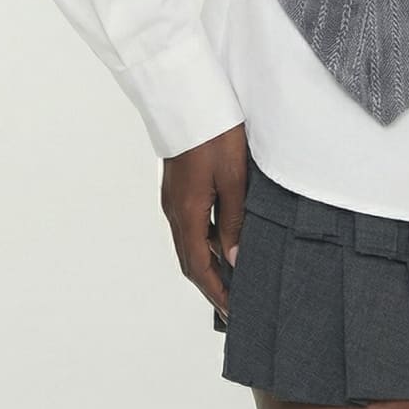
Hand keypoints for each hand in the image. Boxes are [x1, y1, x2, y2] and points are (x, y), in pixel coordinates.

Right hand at [160, 121, 246, 325]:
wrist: (188, 96)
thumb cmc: (214, 134)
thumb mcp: (234, 178)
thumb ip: (233, 221)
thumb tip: (235, 259)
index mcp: (187, 213)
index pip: (199, 267)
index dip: (216, 292)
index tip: (232, 312)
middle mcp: (175, 210)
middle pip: (190, 259)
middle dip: (210, 284)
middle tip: (232, 303)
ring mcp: (173, 197)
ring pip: (189, 241)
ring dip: (208, 262)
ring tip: (233, 276)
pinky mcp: (177, 184)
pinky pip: (189, 223)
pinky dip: (204, 240)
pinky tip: (223, 238)